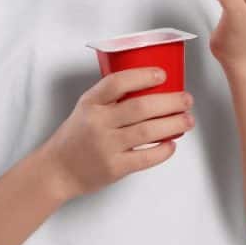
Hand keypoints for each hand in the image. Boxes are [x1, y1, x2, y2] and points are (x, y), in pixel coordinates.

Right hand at [42, 67, 194, 201]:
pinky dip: (163, 150)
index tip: (162, 75)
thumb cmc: (76, 137)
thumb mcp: (85, 109)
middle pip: (140, 107)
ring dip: (173, 124)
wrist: (58, 170)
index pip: (117, 82)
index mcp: (90, 103)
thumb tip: (150, 89)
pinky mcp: (114, 168)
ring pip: (148, 131)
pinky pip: (146, 157)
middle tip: (186, 99)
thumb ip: (110, 99)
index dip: (142, 76)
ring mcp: (106, 146)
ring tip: (187, 120)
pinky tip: (171, 144)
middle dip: (170, 102)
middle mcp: (97, 123)